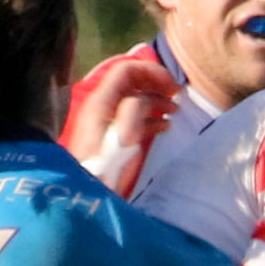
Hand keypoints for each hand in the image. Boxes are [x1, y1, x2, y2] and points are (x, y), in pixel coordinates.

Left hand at [64, 60, 181, 183]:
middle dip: (155, 84)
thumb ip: (134, 111)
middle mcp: (103, 106)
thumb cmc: (104, 168)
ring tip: (175, 111)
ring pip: (135, 100)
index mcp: (102, 101)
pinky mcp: (112, 138)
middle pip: (131, 83)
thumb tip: (147, 99)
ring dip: (156, 101)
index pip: (127, 70)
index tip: (172, 85)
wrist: (88, 195)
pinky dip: (151, 118)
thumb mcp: (121, 137)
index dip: (151, 71)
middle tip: (176, 94)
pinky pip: (133, 119)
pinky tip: (165, 127)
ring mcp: (106, 122)